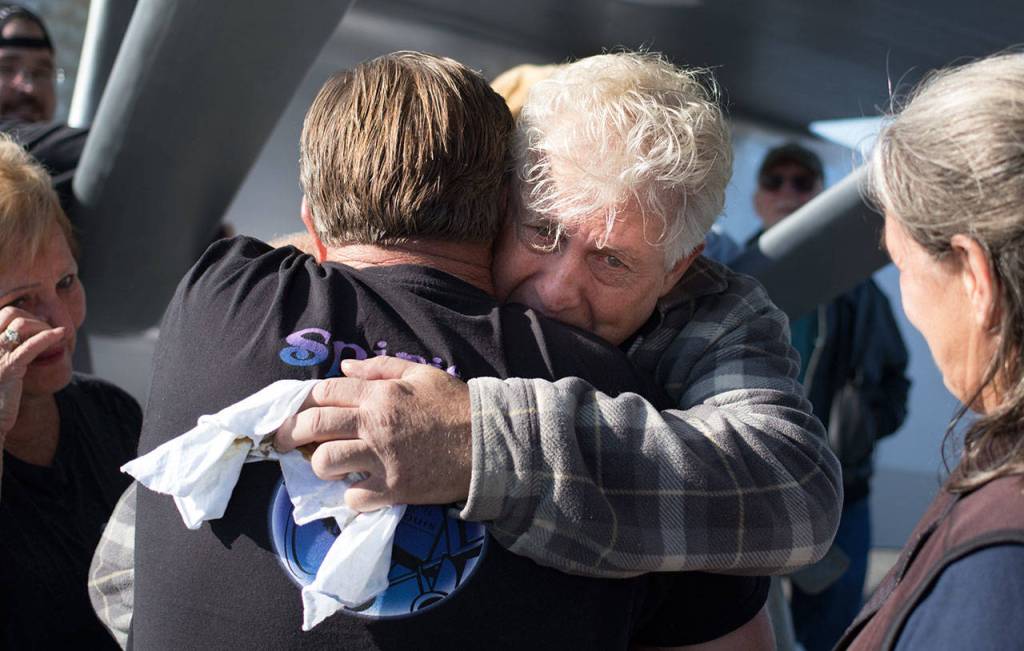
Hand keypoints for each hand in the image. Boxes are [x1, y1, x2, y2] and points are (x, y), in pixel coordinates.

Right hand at [0, 306, 65, 437]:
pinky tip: (60, 334)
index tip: (38, 323)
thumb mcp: (1, 365)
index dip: (24, 314)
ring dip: (43, 325)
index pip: (3, 313)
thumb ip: (10, 347)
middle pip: (11, 313)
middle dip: (34, 316)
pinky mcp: (8, 368)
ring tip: (55, 335)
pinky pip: (30, 346)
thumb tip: (32, 329)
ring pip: (21, 324)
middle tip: (48, 329)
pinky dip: (48, 337)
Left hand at [275, 356, 472, 510]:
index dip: (302, 401)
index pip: (325, 393)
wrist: (489, 443)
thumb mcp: (421, 374)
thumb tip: (346, 367)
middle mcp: (375, 425)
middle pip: (313, 425)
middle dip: (288, 432)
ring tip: (326, 465)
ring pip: (326, 462)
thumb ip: (381, 368)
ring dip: (319, 464)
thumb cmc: (455, 405)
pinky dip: (350, 494)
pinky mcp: (394, 490)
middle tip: (281, 441)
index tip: (294, 411)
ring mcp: (383, 460)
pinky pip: (354, 497)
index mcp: (380, 394)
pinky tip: (357, 487)